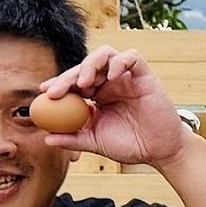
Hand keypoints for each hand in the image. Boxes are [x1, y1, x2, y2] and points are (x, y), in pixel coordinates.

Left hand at [35, 47, 190, 165]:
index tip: (45, 93)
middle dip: (68, 76)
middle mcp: (110, 83)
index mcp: (97, 96)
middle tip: (56, 90)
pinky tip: (111, 78)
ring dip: (90, 64)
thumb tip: (47, 138)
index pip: (74, 83)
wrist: (160, 151)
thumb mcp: (96, 142)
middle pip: (85, 67)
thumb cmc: (130, 146)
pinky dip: (120, 62)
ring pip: (105, 55)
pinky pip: (132, 57)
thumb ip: (73, 139)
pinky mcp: (144, 75)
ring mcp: (127, 77)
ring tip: (83, 83)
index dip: (59, 84)